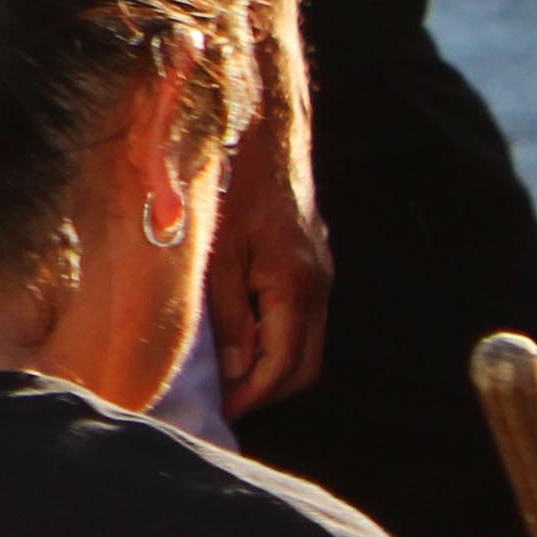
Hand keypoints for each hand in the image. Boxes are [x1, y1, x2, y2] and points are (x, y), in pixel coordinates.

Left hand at [207, 117, 331, 412]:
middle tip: (222, 404)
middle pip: (303, 365)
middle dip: (266, 391)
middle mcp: (318, 285)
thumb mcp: (216, 254)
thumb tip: (234, 371)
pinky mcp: (310, 259)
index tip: (217, 412)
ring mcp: (319, 272)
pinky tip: (242, 336)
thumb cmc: (230, 182)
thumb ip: (226, 314)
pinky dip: (276, 337)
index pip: (283, 367)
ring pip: (306, 343)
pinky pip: (301, 317)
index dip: (251, 396)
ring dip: (272, 366)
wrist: (263, 124)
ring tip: (227, 378)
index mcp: (295, 287)